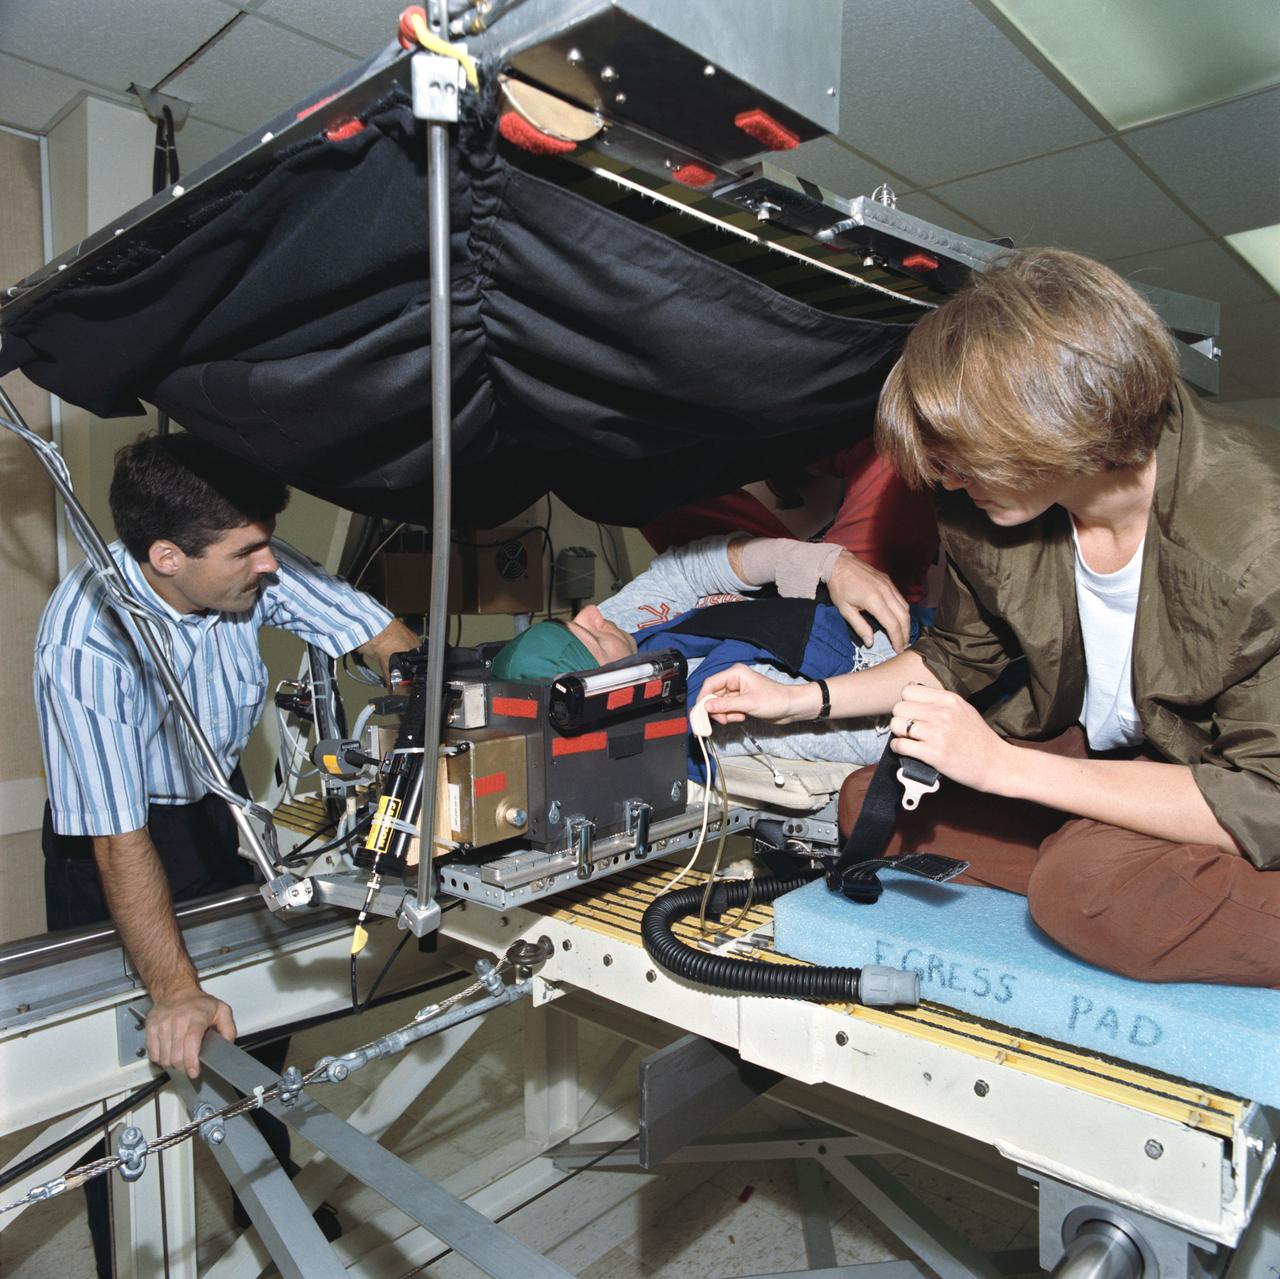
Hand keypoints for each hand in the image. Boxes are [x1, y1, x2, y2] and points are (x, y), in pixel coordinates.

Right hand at [146, 989, 236, 1078]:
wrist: (176, 991)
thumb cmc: (198, 1003)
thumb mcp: (222, 1011)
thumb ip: (228, 1029)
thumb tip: (226, 1044)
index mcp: (197, 1017)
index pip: (191, 1043)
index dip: (191, 1061)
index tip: (194, 1071)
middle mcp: (178, 1020)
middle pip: (176, 1055)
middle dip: (183, 1067)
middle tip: (188, 1067)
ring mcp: (163, 1024)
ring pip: (164, 1058)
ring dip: (172, 1064)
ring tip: (179, 1059)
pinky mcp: (151, 1027)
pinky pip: (153, 1053)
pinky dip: (160, 1059)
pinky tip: (169, 1053)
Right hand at [700, 664, 816, 724]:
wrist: (791, 708)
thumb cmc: (775, 700)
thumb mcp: (748, 703)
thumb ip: (725, 705)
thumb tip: (706, 706)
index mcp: (735, 674)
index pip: (711, 684)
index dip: (703, 698)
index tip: (699, 712)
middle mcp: (734, 681)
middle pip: (713, 695)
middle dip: (715, 709)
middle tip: (720, 720)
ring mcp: (737, 692)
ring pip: (719, 704)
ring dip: (724, 714)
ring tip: (737, 717)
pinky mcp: (740, 701)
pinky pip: (727, 709)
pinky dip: (731, 715)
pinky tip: (741, 716)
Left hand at [827, 552, 909, 651]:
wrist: (839, 563)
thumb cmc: (839, 587)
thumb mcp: (845, 610)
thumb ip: (860, 627)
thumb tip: (870, 643)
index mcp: (874, 600)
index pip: (892, 624)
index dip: (897, 639)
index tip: (898, 650)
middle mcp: (886, 592)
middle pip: (904, 617)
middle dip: (905, 634)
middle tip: (903, 646)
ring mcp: (889, 585)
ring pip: (906, 607)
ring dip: (907, 623)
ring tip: (903, 635)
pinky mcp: (889, 581)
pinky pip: (901, 599)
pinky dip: (903, 611)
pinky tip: (899, 619)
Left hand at [889, 683, 1011, 792]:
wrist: (997, 763)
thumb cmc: (979, 738)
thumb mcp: (963, 709)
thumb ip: (940, 702)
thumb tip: (914, 694)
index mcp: (948, 699)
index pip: (908, 691)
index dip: (906, 703)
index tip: (912, 713)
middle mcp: (942, 713)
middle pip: (899, 707)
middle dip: (900, 719)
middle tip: (908, 728)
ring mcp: (937, 733)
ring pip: (896, 725)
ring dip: (898, 734)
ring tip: (907, 739)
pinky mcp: (933, 753)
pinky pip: (900, 745)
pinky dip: (898, 748)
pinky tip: (906, 750)